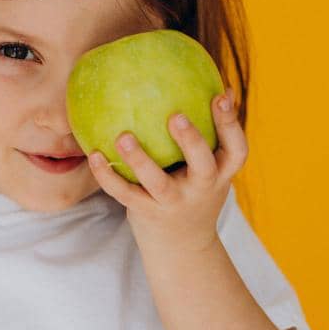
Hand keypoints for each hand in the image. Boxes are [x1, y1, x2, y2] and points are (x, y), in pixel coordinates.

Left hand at [87, 88, 246, 252]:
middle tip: (176, 116)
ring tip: (123, 137)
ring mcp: (174, 204)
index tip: (221, 95)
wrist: (181, 248)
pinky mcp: (147, 214)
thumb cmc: (192, 192)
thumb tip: (199, 81)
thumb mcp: (207, 169)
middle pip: (203, 165)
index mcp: (220, 174)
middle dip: (192, 141)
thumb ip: (205, 137)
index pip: (236, 149)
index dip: (231, 123)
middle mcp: (201, 189)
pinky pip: (124, 193)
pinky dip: (107, 175)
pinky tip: (92, 153)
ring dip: (141, 160)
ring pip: (158, 183)